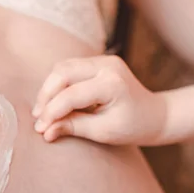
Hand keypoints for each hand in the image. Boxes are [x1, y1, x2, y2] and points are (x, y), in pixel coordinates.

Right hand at [32, 56, 166, 145]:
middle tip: (38, 118)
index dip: (52, 112)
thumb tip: (45, 130)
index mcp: (112, 84)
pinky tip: (55, 103)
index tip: (41, 129)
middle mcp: (107, 65)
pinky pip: (69, 69)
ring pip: (62, 67)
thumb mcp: (103, 132)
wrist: (155, 115)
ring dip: (49, 89)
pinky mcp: (98, 62)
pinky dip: (57, 85)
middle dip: (46, 95)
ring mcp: (103, 60)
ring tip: (44, 111)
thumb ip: (73, 127)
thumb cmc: (132, 127)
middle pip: (62, 72)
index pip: (71, 95)